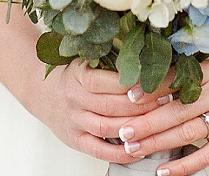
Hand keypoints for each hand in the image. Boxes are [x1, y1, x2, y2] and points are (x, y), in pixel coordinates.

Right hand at [29, 60, 169, 163]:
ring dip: (136, 127)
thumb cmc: (72, 74)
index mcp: (80, 74)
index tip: (161, 81)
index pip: (113, 81)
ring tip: (159, 124)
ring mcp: (75, 121)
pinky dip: (121, 153)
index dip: (138, 84)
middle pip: (114, 105)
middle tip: (168, 100)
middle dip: (144, 105)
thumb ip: (111, 59)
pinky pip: (100, 150)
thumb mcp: (86, 60)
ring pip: (108, 127)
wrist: (41, 92)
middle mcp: (75, 98)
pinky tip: (140, 149)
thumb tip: (149, 56)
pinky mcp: (75, 140)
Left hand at [114, 60, 208, 174]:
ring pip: (187, 132)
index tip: (127, 96)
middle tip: (123, 129)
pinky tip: (165, 172)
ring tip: (134, 148)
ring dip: (158, 142)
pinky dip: (185, 165)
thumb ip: (190, 78)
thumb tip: (152, 86)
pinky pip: (207, 155)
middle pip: (176, 109)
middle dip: (147, 121)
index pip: (175, 80)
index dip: (150, 89)